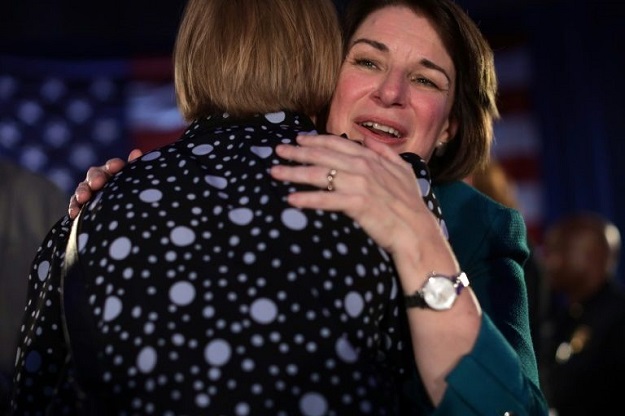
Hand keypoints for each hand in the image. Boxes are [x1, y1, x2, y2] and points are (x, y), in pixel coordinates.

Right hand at [68, 148, 143, 217]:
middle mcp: (100, 178)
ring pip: (83, 188)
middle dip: (95, 178)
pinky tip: (74, 213)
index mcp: (115, 172)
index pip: (113, 165)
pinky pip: (75, 204)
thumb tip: (136, 152)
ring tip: (82, 198)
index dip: (114, 165)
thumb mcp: (134, 182)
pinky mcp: (81, 204)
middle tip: (96, 183)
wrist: (122, 216)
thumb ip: (135, 169)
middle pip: (95, 174)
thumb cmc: (130, 193)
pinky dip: (74, 208)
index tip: (115, 167)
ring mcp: (89, 191)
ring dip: (82, 192)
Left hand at [270, 134, 441, 253]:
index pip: (337, 144)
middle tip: (277, 151)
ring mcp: (360, 185)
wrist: (417, 231)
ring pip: (321, 175)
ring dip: (295, 173)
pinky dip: (308, 199)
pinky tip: (291, 199)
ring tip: (275, 173)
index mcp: (372, 159)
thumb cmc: (410, 204)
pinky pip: (327, 200)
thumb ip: (385, 153)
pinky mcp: (358, 204)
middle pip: (323, 156)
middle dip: (297, 152)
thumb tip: (367, 139)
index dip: (316, 140)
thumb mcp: (403, 171)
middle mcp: (364, 168)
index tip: (298, 139)